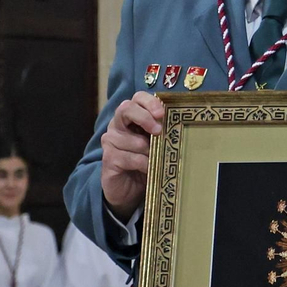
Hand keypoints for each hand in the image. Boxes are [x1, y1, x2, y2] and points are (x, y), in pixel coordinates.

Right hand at [101, 93, 164, 221]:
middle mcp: (117, 125)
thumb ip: (161, 132)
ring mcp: (110, 141)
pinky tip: (148, 170)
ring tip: (155, 160)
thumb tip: (179, 125)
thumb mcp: (155, 144)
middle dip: (145, 117)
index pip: (137, 98)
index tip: (162, 113)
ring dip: (149, 152)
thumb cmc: (145, 161)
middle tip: (159, 131)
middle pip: (126, 109)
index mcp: (130, 116)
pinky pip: (131, 158)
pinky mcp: (108, 158)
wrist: (129, 189)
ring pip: (134, 140)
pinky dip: (144, 165)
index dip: (150, 102)